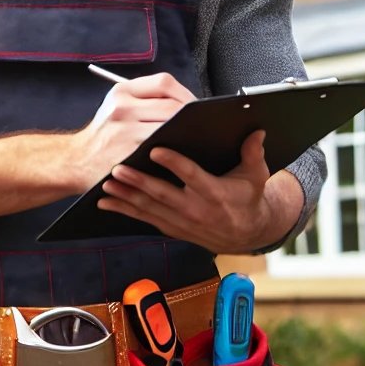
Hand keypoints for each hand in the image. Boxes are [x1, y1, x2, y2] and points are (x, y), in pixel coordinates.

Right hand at [68, 73, 194, 191]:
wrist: (74, 161)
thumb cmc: (104, 134)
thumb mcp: (116, 106)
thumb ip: (145, 99)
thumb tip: (188, 102)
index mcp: (121, 92)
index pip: (163, 83)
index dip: (185, 94)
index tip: (195, 105)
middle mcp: (121, 109)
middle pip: (171, 107)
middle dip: (191, 117)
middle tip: (202, 125)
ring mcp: (123, 133)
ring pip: (168, 129)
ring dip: (185, 135)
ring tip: (196, 139)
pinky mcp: (126, 156)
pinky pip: (160, 151)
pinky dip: (174, 152)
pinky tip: (181, 155)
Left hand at [97, 131, 302, 252]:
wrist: (245, 234)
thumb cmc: (248, 199)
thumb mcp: (256, 176)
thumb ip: (254, 153)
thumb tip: (257, 131)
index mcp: (215, 193)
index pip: (191, 176)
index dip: (173, 163)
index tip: (155, 150)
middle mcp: (196, 210)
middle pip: (162, 194)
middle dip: (138, 182)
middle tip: (118, 168)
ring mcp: (181, 222)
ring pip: (149, 208)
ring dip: (126, 196)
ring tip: (107, 183)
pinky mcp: (172, 229)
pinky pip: (145, 219)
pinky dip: (125, 211)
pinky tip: (107, 202)